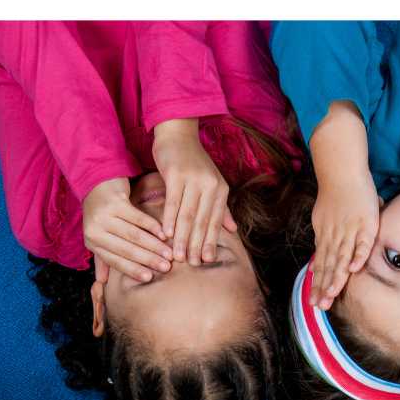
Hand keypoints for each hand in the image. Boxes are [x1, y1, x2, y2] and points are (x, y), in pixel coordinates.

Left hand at [82, 176, 173, 282]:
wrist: (97, 180)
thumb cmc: (102, 211)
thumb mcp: (99, 234)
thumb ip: (102, 257)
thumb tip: (102, 282)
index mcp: (91, 242)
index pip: (115, 260)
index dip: (133, 270)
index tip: (150, 278)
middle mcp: (94, 230)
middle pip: (126, 249)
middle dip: (148, 260)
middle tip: (167, 267)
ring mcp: (103, 216)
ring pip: (134, 235)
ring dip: (154, 246)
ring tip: (169, 253)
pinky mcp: (114, 202)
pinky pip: (137, 218)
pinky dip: (152, 227)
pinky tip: (164, 233)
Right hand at [151, 119, 234, 265]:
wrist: (178, 134)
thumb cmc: (194, 162)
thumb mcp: (212, 183)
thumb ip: (221, 207)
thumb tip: (232, 230)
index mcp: (220, 189)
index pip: (215, 221)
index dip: (210, 242)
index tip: (205, 261)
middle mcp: (210, 185)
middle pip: (202, 222)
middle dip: (196, 245)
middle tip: (191, 265)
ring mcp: (193, 180)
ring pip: (188, 215)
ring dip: (182, 238)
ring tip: (178, 256)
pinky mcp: (176, 175)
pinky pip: (172, 202)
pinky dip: (169, 219)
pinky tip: (166, 234)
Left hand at [310, 174, 379, 307]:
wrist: (342, 172)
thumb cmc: (335, 197)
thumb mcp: (323, 222)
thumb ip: (322, 245)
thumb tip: (315, 267)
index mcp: (326, 238)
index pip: (320, 265)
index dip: (317, 284)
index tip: (313, 302)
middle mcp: (336, 237)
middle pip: (329, 266)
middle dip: (324, 287)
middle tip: (320, 306)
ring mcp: (350, 230)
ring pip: (342, 257)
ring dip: (337, 276)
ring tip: (332, 294)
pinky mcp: (366, 223)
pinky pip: (362, 242)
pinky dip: (358, 255)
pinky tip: (355, 269)